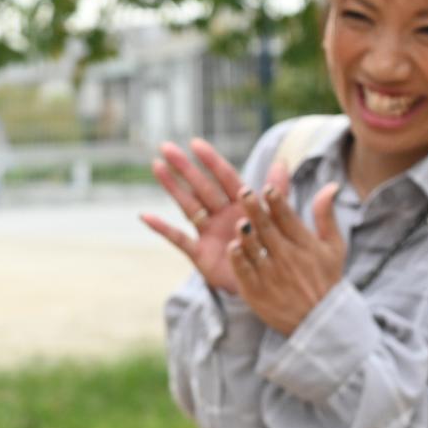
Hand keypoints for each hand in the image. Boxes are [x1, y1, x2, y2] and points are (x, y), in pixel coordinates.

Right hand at [141, 139, 289, 292]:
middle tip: (166, 147)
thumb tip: (281, 163)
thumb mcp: (278, 222)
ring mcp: (208, 233)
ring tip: (156, 166)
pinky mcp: (200, 254)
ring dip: (172, 187)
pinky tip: (145, 216)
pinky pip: (179, 239)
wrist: (266, 284)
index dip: (211, 161)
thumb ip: (277, 194)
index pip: (225, 178)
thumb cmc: (270, 250)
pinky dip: (162, 228)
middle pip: (201, 187)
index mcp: (241, 205)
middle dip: (185, 167)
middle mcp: (221, 215)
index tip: (195, 143)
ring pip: (188, 205)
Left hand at [228, 175, 345, 335]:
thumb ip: (326, 216)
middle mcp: (289, 258)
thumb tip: (330, 185)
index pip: (288, 219)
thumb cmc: (326, 279)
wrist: (320, 322)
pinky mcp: (257, 292)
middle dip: (256, 211)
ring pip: (255, 250)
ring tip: (240, 221)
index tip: (268, 188)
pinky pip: (245, 273)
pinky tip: (232, 247)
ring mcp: (272, 275)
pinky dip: (239, 261)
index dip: (277, 203)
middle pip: (268, 230)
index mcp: (306, 245)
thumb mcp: (334, 247)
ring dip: (247, 235)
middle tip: (244, 192)